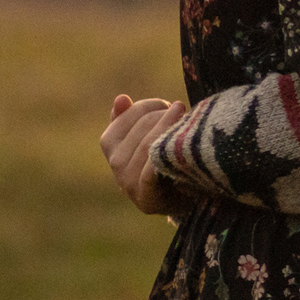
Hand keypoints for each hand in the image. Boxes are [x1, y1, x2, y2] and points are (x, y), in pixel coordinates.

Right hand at [102, 95, 191, 216]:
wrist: (188, 200)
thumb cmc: (168, 161)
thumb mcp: (151, 137)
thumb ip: (134, 119)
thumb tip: (121, 99)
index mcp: (111, 147)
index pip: (124, 119)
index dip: (147, 107)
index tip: (168, 104)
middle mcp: (115, 166)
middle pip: (139, 130)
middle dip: (162, 116)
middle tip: (182, 111)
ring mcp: (128, 185)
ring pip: (147, 147)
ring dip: (169, 129)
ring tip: (188, 118)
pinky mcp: (145, 199)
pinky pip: (151, 170)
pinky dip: (165, 155)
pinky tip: (182, 142)